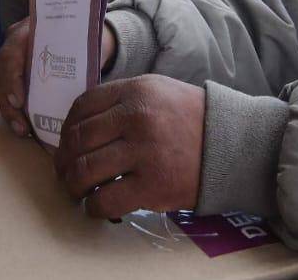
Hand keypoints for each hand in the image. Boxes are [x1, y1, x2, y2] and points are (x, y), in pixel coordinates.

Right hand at [0, 17, 116, 137]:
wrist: (80, 32)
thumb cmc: (82, 35)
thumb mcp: (84, 37)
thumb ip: (84, 53)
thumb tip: (91, 85)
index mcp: (29, 29)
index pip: (11, 52)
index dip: (11, 77)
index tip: (19, 100)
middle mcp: (16, 43)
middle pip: (1, 73)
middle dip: (8, 102)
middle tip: (21, 125)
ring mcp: (14, 60)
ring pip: (1, 86)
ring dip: (9, 111)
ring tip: (22, 131)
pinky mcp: (16, 76)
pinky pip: (7, 94)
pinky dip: (14, 113)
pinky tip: (25, 129)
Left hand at [54, 75, 204, 219]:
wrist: (233, 144)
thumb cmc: (191, 118)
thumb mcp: (157, 91)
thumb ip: (122, 99)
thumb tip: (81, 123)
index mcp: (136, 92)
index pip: (82, 107)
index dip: (66, 127)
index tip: (66, 142)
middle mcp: (137, 118)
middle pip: (78, 140)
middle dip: (64, 160)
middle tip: (64, 171)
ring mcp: (145, 153)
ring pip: (85, 171)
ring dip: (72, 185)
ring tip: (76, 190)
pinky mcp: (153, 186)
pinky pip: (106, 200)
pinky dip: (93, 207)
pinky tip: (96, 206)